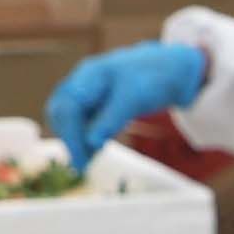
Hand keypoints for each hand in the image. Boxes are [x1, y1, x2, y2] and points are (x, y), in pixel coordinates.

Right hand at [46, 40, 210, 160]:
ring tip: (89, 160)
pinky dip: (85, 137)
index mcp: (90, 75)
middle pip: (61, 113)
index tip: (81, 161)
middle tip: (83, 164)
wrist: (171, 69)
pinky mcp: (95, 102)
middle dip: (70, 139)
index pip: (67, 107)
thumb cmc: (153, 78)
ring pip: (69, 119)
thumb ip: (111, 119)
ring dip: (76, 139)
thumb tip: (90, 142)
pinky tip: (93, 151)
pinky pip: (82, 122)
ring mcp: (87, 91)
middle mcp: (82, 81)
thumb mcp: (134, 98)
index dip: (71, 136)